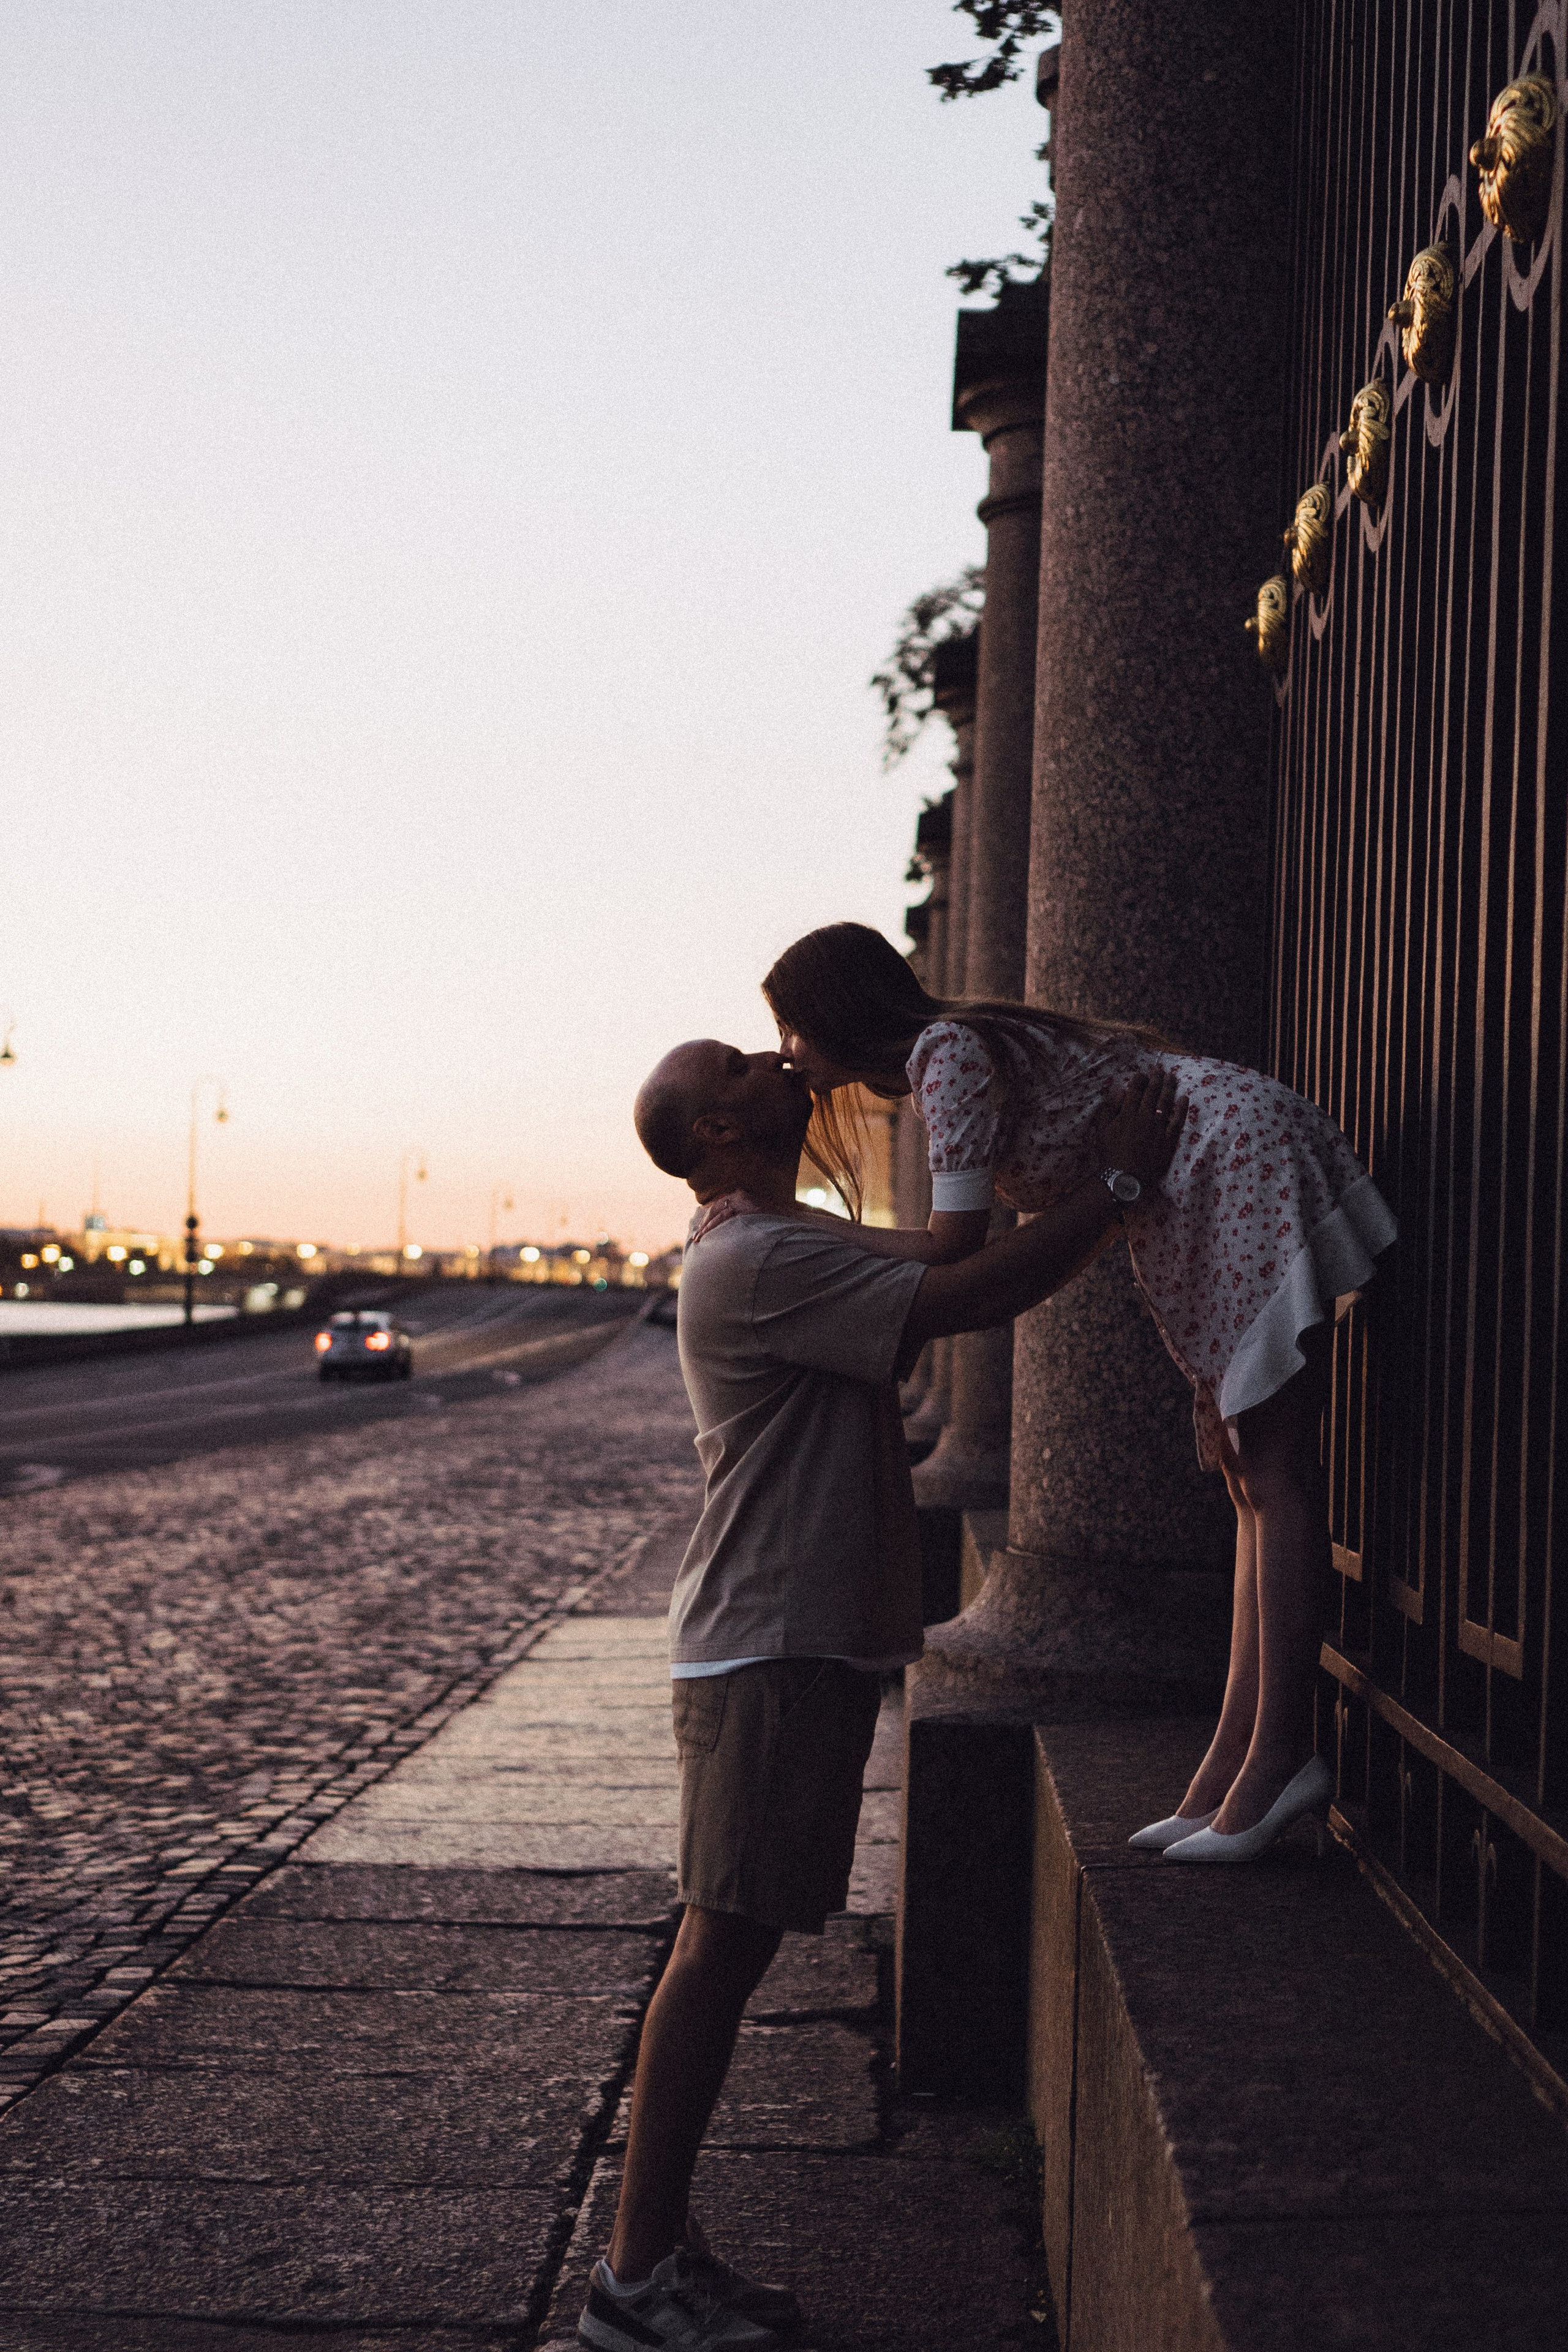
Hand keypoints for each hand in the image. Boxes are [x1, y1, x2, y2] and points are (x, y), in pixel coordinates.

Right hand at [1096, 1065, 1188, 1189]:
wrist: (1125, 1177)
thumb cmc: (1110, 1154)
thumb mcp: (1101, 1130)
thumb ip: (1108, 1109)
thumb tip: (1118, 1091)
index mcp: (1127, 1113)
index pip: (1135, 1090)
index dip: (1140, 1079)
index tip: (1142, 1073)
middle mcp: (1145, 1116)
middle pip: (1152, 1093)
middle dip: (1156, 1079)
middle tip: (1160, 1070)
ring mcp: (1158, 1127)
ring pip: (1166, 1102)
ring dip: (1169, 1088)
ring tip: (1172, 1077)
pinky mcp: (1169, 1139)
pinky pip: (1177, 1120)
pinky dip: (1181, 1108)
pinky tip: (1183, 1098)